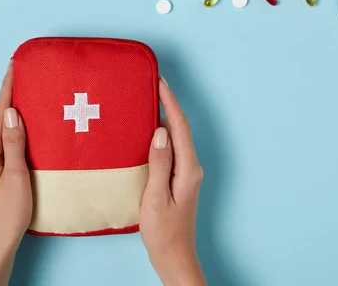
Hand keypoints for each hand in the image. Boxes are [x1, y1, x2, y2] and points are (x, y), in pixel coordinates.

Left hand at [0, 63, 32, 285]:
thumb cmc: (7, 214)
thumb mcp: (16, 177)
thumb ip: (14, 143)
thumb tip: (13, 112)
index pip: (0, 111)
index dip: (8, 87)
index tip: (13, 65)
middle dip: (11, 94)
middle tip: (23, 73)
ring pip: (3, 129)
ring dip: (14, 111)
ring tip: (26, 93)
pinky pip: (6, 142)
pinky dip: (16, 129)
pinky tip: (25, 128)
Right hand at [140, 78, 205, 285]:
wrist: (174, 256)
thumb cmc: (163, 231)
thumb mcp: (156, 197)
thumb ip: (159, 163)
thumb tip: (160, 131)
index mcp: (187, 168)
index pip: (179, 127)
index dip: (170, 102)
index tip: (159, 81)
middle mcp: (190, 166)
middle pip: (180, 128)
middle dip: (168, 103)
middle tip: (150, 84)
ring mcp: (185, 172)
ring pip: (175, 137)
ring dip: (164, 117)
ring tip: (147, 100)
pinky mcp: (178, 177)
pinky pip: (170, 148)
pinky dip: (160, 134)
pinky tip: (147, 131)